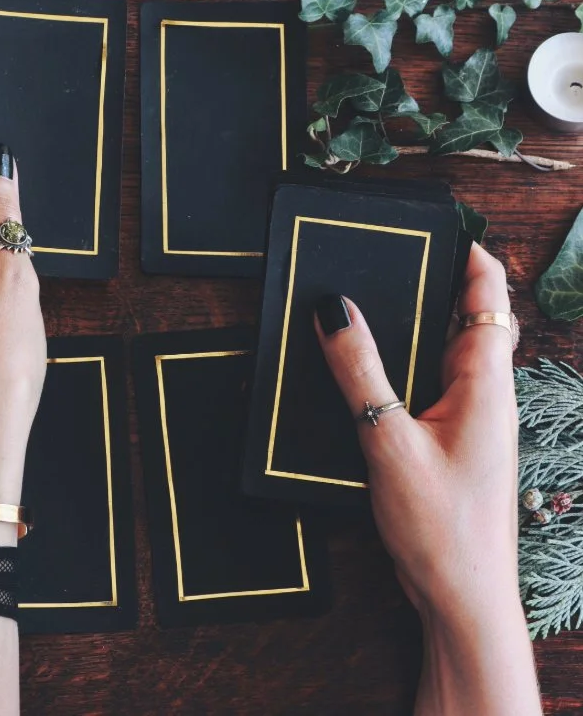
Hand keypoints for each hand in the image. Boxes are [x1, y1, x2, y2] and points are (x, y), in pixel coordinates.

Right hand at [316, 244, 539, 714]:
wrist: (462, 598)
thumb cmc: (441, 528)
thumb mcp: (387, 441)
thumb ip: (359, 373)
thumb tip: (335, 311)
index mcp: (485, 384)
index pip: (488, 298)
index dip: (468, 256)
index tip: (434, 225)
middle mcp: (484, 396)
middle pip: (467, 320)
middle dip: (432, 285)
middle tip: (386, 258)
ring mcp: (470, 423)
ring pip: (445, 356)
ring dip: (414, 329)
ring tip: (369, 306)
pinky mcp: (450, 446)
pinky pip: (430, 390)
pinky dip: (404, 370)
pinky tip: (367, 376)